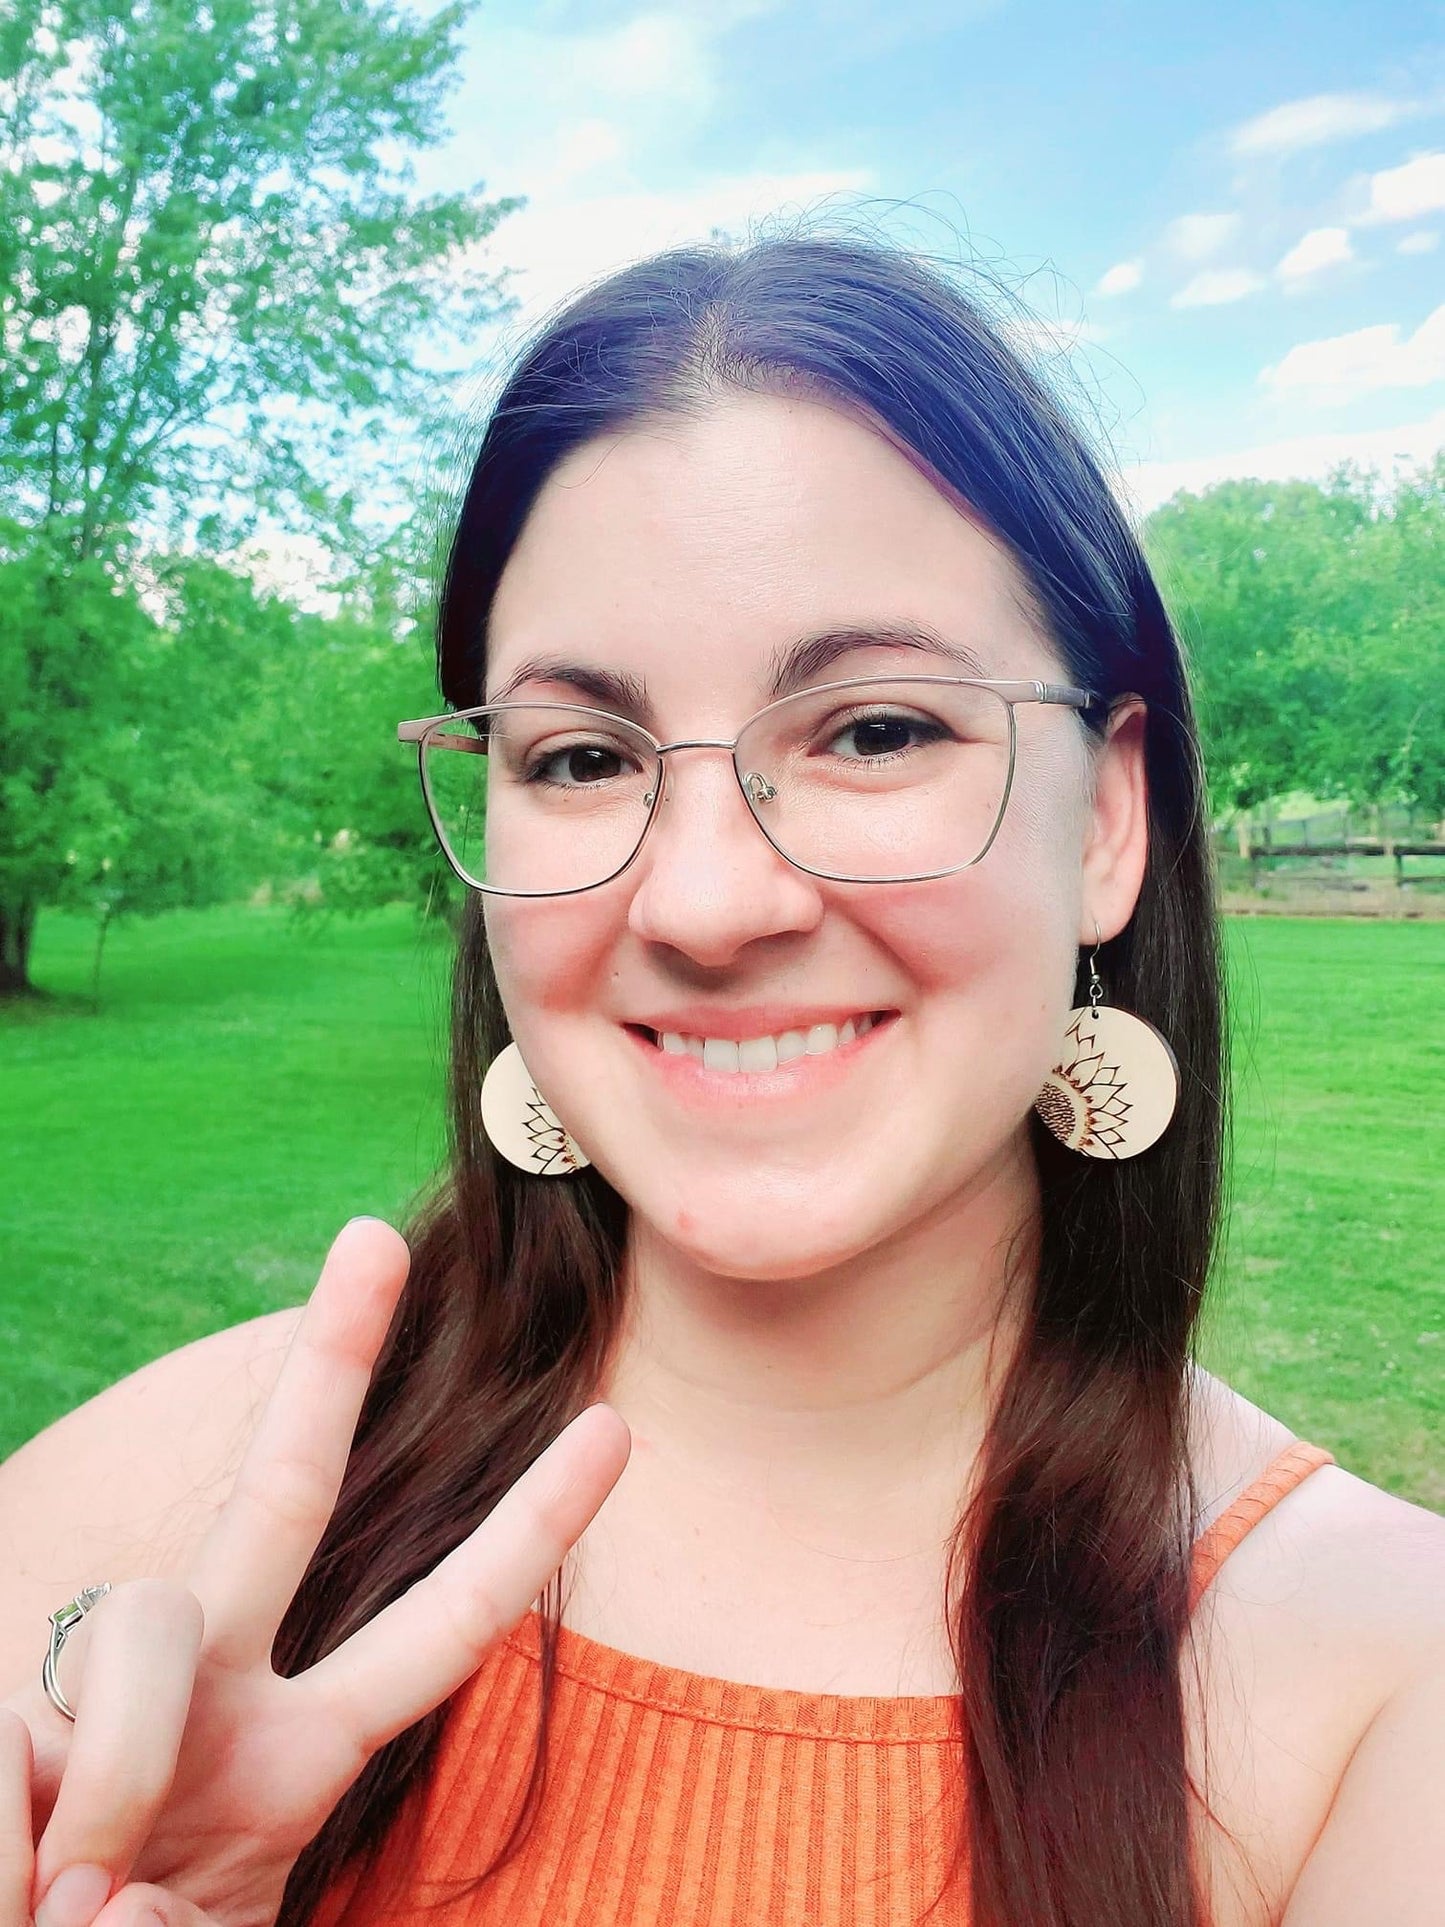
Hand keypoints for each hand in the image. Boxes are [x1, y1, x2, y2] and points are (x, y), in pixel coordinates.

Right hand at [7, 1218, 631, 1926]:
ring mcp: (102, 1687)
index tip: (613, 1427)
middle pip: (284, 1493)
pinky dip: (21, 1839)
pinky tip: (18, 1890)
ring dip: (122, 1779)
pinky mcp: (3, 1716)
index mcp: (300, 1754)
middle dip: (330, 1360)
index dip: (529, 1530)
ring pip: (144, 1632)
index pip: (443, 1626)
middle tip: (373, 1235)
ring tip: (70, 1913)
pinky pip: (21, 1743)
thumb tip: (102, 1890)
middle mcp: (214, 1690)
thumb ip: (191, 1921)